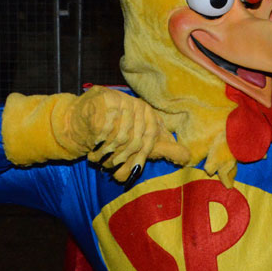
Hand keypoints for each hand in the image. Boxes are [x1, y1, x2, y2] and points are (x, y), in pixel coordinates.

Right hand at [70, 87, 190, 181]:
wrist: (85, 116)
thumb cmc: (116, 131)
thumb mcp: (141, 139)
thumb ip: (163, 147)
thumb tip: (186, 157)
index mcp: (149, 113)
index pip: (150, 138)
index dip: (141, 157)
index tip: (133, 171)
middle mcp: (138, 105)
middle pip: (135, 140)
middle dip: (122, 158)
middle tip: (111, 168)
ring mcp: (121, 100)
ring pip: (120, 137)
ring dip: (109, 153)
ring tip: (100, 159)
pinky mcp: (104, 99)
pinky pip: (105, 129)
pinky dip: (99, 142)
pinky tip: (94, 147)